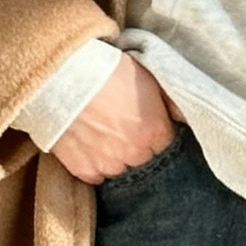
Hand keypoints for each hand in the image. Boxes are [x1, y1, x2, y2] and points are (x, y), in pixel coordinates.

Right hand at [51, 55, 178, 185]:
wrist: (61, 76)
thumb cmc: (104, 69)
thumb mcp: (147, 75)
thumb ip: (171, 102)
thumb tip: (184, 118)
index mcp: (154, 131)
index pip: (169, 147)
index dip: (159, 138)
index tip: (151, 129)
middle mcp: (134, 154)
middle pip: (146, 163)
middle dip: (140, 152)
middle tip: (126, 132)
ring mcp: (108, 165)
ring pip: (121, 172)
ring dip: (118, 160)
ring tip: (106, 140)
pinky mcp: (83, 170)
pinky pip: (97, 176)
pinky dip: (96, 166)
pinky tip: (91, 147)